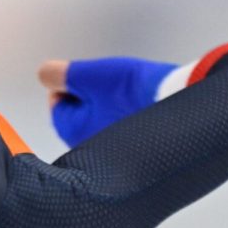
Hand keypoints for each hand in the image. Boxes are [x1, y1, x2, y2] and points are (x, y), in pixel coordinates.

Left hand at [39, 56, 178, 147]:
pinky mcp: (137, 150)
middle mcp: (89, 150)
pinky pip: (124, 127)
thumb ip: (60, 74)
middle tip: (110, 84)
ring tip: (128, 93)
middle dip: (91, 96)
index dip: (70, 84)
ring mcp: (113, 153)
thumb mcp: (90, 75)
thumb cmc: (135, 94)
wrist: (182, 104)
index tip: (86, 77)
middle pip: (80, 114)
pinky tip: (141, 105)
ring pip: (102, 120)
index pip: (57, 106)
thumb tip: (45, 75)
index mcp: (71, 133)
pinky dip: (128, 114)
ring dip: (110, 104)